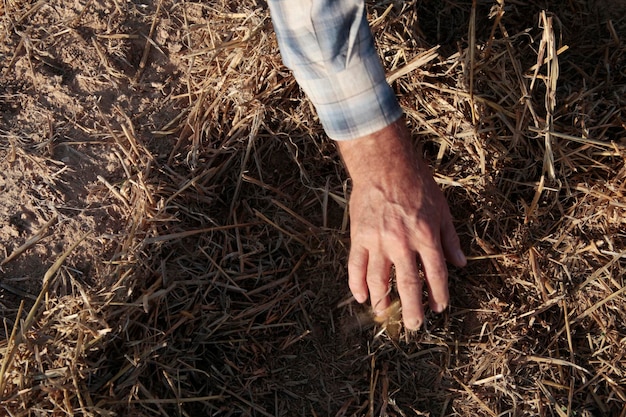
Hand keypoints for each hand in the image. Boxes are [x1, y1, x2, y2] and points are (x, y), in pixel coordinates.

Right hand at [336, 119, 465, 329]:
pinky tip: (361, 297)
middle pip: (408, 285)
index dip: (438, 294)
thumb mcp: (442, 209)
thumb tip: (461, 264)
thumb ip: (450, 239)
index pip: (435, 274)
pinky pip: (356, 266)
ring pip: (379, 280)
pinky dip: (357, 284)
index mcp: (426, 236)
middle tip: (414, 325)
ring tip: (385, 313)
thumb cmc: (416, 184)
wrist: (384, 165)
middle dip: (412, 308)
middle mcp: (402, 243)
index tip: (439, 308)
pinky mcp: (359, 236)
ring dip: (383, 300)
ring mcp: (378, 241)